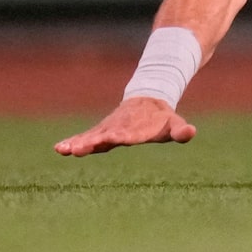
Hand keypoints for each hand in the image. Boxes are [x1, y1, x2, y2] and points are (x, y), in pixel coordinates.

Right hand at [54, 97, 196, 156]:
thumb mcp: (174, 124)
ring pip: (91, 137)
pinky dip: (74, 142)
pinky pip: (85, 138)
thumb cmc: (162, 118)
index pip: (128, 134)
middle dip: (92, 142)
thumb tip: (192, 132)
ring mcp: (107, 130)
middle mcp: (118, 128)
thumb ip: (181, 130)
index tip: (112, 138)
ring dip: (78, 143)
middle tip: (78, 148)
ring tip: (62, 150)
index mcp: (136, 128)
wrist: (148, 101)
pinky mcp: (100, 132)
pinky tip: (60, 149)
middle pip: (104, 136)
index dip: (121, 136)